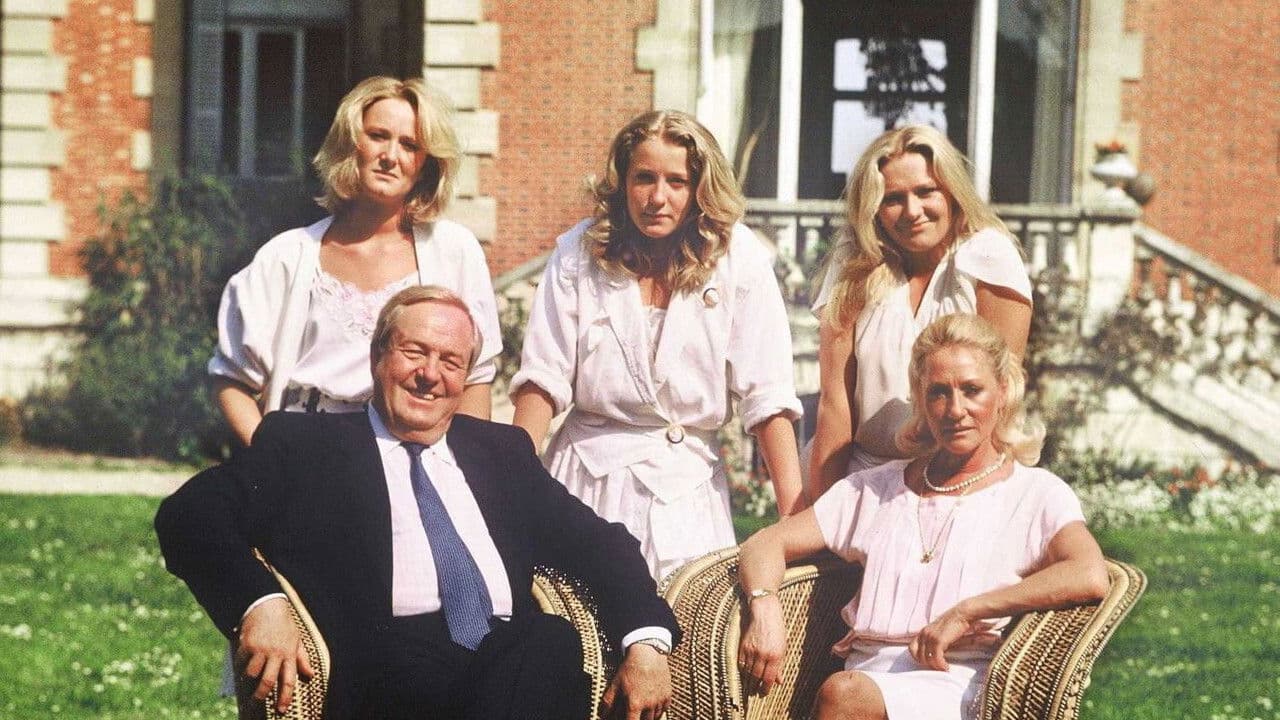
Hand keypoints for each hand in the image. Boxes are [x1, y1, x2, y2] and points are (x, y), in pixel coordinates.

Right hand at [235, 597, 314, 713]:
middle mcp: (275, 653)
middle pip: (267, 681)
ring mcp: (260, 649)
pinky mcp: (247, 644)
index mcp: (289, 654)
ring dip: (246, 684)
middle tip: (254, 706)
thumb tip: (310, 676)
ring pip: (251, 674)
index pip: (289, 680)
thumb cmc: (284, 626)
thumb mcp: (297, 641)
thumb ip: (303, 660)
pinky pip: (240, 663)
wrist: (267, 606)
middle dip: (260, 697)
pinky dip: (239, 670)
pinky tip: (239, 670)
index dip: (285, 697)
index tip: (281, 711)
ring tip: (245, 688)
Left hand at [599, 643, 670, 719]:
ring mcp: (659, 700)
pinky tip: (651, 705)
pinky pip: (664, 710)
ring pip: (655, 718)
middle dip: (638, 719)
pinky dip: (658, 710)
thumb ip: (608, 701)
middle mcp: (649, 705)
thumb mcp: (615, 683)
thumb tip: (603, 714)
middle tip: (634, 713)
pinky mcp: (667, 695)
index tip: (628, 718)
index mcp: (635, 704)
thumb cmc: (631, 668)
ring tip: (642, 710)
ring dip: (648, 717)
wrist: (648, 653)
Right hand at [737, 595, 785, 695]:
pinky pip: (741, 663)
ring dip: (748, 680)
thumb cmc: (777, 629)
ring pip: (748, 672)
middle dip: (756, 687)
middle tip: (755, 692)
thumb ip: (779, 666)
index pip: (769, 679)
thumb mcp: (782, 647)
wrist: (765, 611)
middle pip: (756, 677)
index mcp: (775, 656)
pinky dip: (742, 670)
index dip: (765, 689)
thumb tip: (779, 681)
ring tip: (749, 685)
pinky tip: (744, 673)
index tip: (763, 693)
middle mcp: (763, 655)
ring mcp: (751, 650)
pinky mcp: (743, 646)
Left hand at [908, 605, 990, 671]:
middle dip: (929, 665)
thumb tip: (933, 653)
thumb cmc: (953, 624)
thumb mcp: (939, 631)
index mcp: (923, 632)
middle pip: (919, 656)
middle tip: (939, 667)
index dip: (918, 658)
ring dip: (936, 667)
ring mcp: (930, 637)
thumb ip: (933, 640)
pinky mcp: (938, 640)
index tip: (929, 662)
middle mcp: (924, 634)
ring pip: (927, 659)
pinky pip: (936, 658)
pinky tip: (946, 667)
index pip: (912, 649)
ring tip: (944, 669)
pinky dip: (941, 665)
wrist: (961, 614)